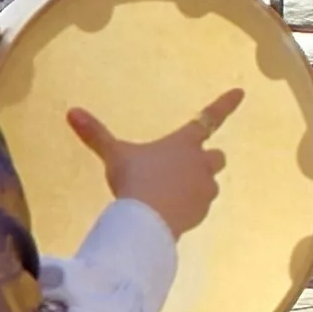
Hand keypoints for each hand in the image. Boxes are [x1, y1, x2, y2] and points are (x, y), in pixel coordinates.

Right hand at [69, 89, 243, 235]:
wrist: (148, 220)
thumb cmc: (135, 180)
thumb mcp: (114, 155)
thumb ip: (95, 134)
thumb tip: (71, 112)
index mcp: (184, 142)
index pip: (210, 117)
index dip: (225, 104)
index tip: (241, 91)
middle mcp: (201, 162)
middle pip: (217, 156)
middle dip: (207, 159)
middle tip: (186, 166)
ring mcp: (205, 189)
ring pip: (210, 183)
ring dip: (198, 185)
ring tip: (170, 193)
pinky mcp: (202, 212)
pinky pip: (201, 206)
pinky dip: (190, 207)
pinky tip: (170, 212)